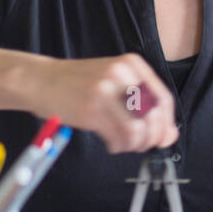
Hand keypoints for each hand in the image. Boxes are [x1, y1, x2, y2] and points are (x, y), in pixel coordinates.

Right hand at [29, 53, 178, 153]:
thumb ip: (143, 106)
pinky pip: (118, 138)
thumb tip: (170, 136)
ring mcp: (105, 91)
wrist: (41, 79)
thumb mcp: (114, 83)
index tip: (162, 137)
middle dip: (152, 138)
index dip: (166, 124)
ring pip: (137, 130)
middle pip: (154, 116)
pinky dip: (119, 146)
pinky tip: (112, 144)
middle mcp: (121, 75)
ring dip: (135, 145)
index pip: (164, 99)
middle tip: (142, 145)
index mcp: (132, 65)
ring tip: (125, 144)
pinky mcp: (91, 109)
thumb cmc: (80, 83)